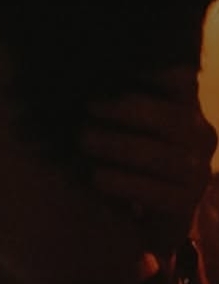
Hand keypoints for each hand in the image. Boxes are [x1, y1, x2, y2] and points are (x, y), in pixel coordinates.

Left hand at [81, 68, 215, 257]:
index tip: (120, 65)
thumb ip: (117, 101)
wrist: (143, 218)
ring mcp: (197, 172)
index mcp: (187, 109)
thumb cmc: (126, 158)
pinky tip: (97, 177)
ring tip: (84, 140)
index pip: (181, 81)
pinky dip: (124, 183)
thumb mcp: (124, 125)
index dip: (157, 72)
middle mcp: (200, 137)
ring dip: (120, 145)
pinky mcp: (185, 204)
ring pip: (162, 156)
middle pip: (171, 117)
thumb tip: (83, 74)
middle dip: (128, 110)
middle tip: (89, 106)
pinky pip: (157, 193)